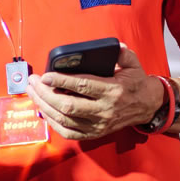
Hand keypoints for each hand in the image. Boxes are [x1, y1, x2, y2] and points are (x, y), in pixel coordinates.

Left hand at [26, 42, 162, 141]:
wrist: (147, 106)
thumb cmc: (136, 83)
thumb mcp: (134, 64)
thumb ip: (123, 54)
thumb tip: (114, 46)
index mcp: (113, 91)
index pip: (82, 86)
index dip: (61, 81)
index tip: (45, 75)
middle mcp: (104, 110)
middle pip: (67, 105)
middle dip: (45, 94)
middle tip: (33, 82)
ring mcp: (98, 125)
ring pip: (64, 119)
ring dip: (44, 106)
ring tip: (32, 93)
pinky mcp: (94, 133)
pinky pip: (68, 132)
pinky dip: (52, 122)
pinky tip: (43, 111)